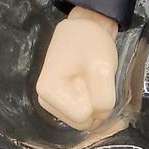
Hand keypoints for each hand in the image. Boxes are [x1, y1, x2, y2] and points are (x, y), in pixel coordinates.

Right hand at [35, 6, 119, 131]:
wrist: (85, 27)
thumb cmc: (91, 43)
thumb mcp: (103, 68)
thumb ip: (103, 98)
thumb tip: (101, 117)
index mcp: (48, 92)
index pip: (82, 116)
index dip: (97, 102)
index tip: (97, 79)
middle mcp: (45, 100)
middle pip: (81, 122)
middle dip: (96, 106)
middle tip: (96, 81)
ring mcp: (52, 102)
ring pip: (83, 121)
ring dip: (94, 104)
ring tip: (92, 81)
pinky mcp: (61, 102)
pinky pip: (83, 115)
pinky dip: (91, 104)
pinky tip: (90, 86)